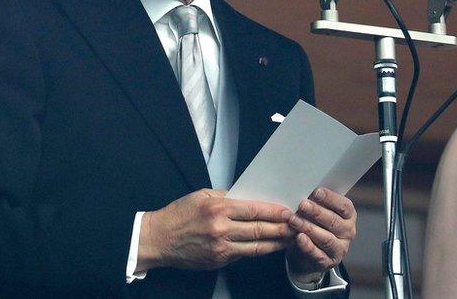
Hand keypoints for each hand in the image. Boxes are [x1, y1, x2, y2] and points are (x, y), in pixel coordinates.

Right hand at [138, 189, 294, 271]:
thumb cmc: (179, 214)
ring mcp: (220, 247)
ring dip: (276, 243)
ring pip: (256, 246)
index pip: (254, 210)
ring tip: (291, 238)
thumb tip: (249, 197)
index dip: (274, 211)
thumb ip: (226, 196)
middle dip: (282, 228)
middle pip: (260, 229)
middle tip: (298, 226)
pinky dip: (259, 250)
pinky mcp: (218, 260)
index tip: (288, 211)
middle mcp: (221, 228)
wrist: (158, 239)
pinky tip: (270, 246)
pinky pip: (244, 254)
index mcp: (218, 208)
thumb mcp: (202, 196)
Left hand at [285, 188, 357, 283]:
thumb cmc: (314, 224)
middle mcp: (348, 232)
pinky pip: (318, 254)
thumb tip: (305, 188)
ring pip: (326, 238)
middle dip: (317, 212)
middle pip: (334, 221)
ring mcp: (340, 248)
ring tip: (294, 220)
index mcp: (349, 216)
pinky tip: (299, 237)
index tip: (316, 192)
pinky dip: (308, 246)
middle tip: (302, 205)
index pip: (344, 206)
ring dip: (309, 228)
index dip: (330, 198)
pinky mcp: (328, 262)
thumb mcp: (318, 212)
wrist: (308, 253)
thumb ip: (316, 202)